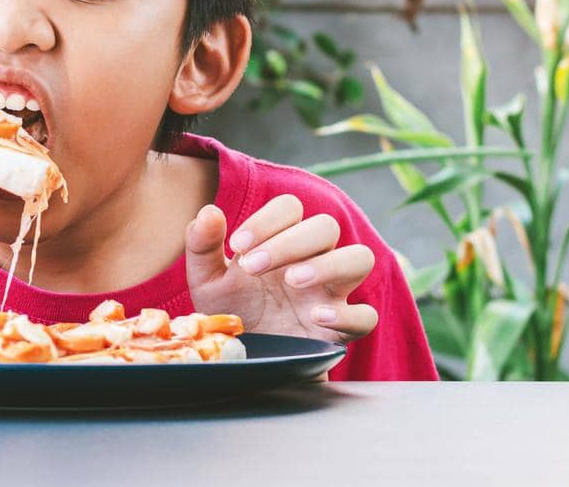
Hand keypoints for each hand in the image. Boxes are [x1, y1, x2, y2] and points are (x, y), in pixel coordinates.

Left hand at [185, 195, 377, 344]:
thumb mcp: (207, 281)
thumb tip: (209, 211)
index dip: (267, 220)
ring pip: (359, 259)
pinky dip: (347, 314)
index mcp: (283, 241)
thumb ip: (202, 245)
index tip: (237, 246)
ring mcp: (331, 294)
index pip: (290, 208)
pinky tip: (315, 316)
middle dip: (290, 241)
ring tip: (291, 280)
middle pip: (325, 226)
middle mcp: (313, 260)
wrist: (244, 360)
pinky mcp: (341, 331)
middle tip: (253, 267)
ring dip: (327, 264)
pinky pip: (366, 317)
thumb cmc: (232, 311)